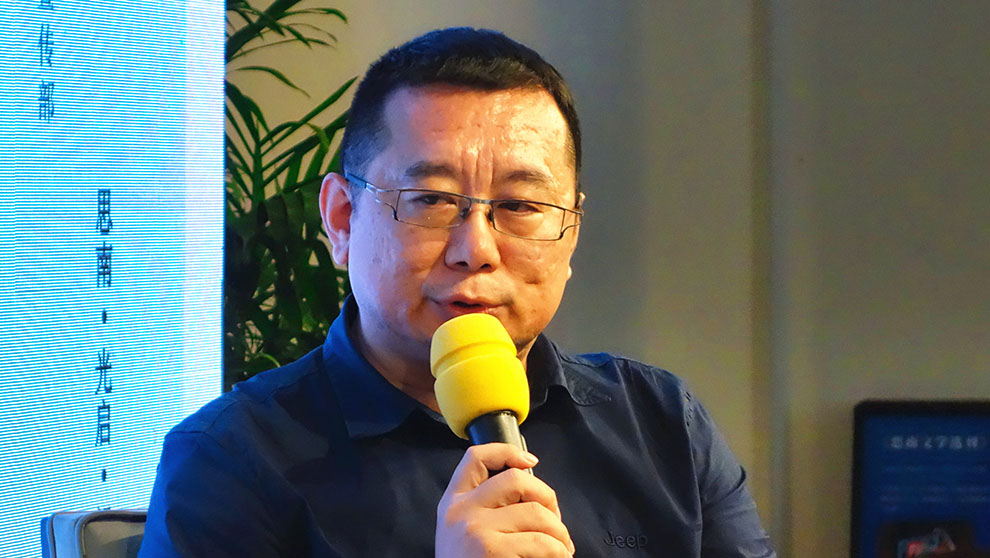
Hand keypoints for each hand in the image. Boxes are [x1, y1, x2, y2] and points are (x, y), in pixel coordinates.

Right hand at [436, 443, 574, 557]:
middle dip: (549, 498)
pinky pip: (544, 545)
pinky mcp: (493, 552)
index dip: (506, 451)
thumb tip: (534, 492)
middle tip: (557, 525)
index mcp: (452, 504)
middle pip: (516, 480)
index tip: (532, 462)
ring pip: (538, 515)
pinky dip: (559, 555)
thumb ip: (487, 510)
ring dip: (560, 535)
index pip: (474, 459)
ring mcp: (476, 532)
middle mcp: (461, 513)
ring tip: (562, 552)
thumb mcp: (464, 535)